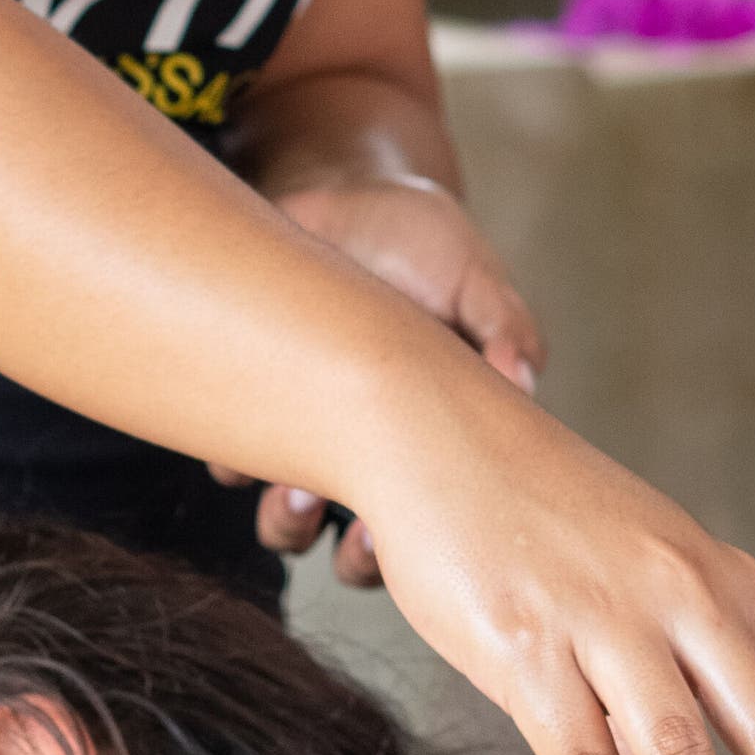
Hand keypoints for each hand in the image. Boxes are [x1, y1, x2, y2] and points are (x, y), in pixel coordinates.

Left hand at [234, 176, 542, 584]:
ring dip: (288, 520)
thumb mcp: (474, 277)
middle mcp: (373, 455)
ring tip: (290, 492)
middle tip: (350, 524)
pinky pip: (233, 463)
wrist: (341, 199)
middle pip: (363, 549)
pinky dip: (233, 459)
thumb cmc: (422, 243)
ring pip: (292, 521)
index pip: (434, 522)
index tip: (404, 536)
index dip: (417, 548)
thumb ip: (502, 324)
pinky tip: (244, 425)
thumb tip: (521, 375)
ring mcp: (311, 438)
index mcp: (437, 439)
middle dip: (355, 555)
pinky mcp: (253, 409)